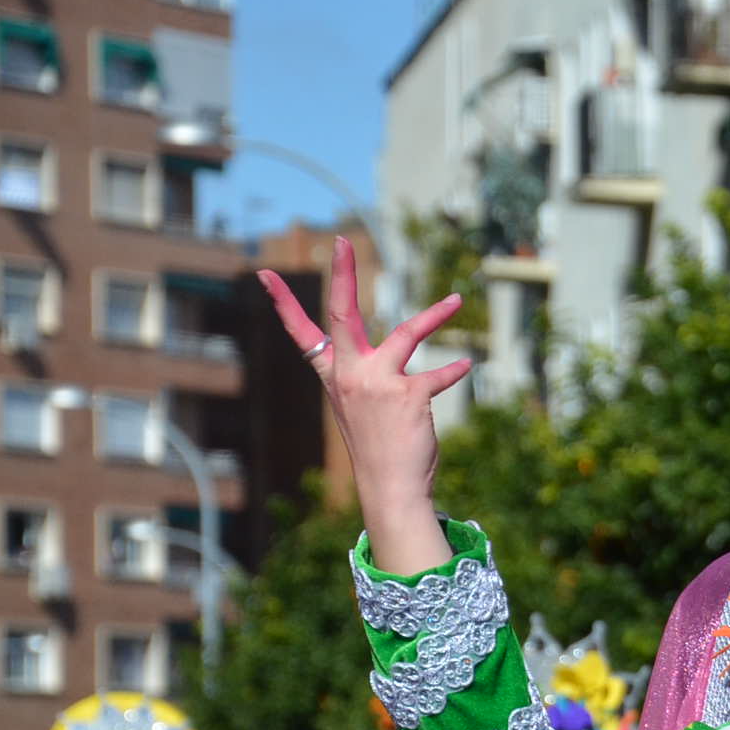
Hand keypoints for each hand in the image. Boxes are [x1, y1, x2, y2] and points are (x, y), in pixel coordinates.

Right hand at [257, 236, 468, 574]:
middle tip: (341, 241)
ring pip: (407, 334)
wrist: (390, 487)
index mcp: (333, 376)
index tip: (264, 273)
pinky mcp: (407, 395)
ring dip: (435, 315)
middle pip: (341, 313)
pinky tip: (465, 365)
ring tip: (456, 299)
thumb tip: (394, 354)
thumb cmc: (378, 448)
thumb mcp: (361, 407)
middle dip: (343, 274)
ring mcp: (376, 382)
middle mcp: (349, 374)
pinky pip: (437, 375)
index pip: (301, 333)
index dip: (283, 303)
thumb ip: (369, 376)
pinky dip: (453, 370)